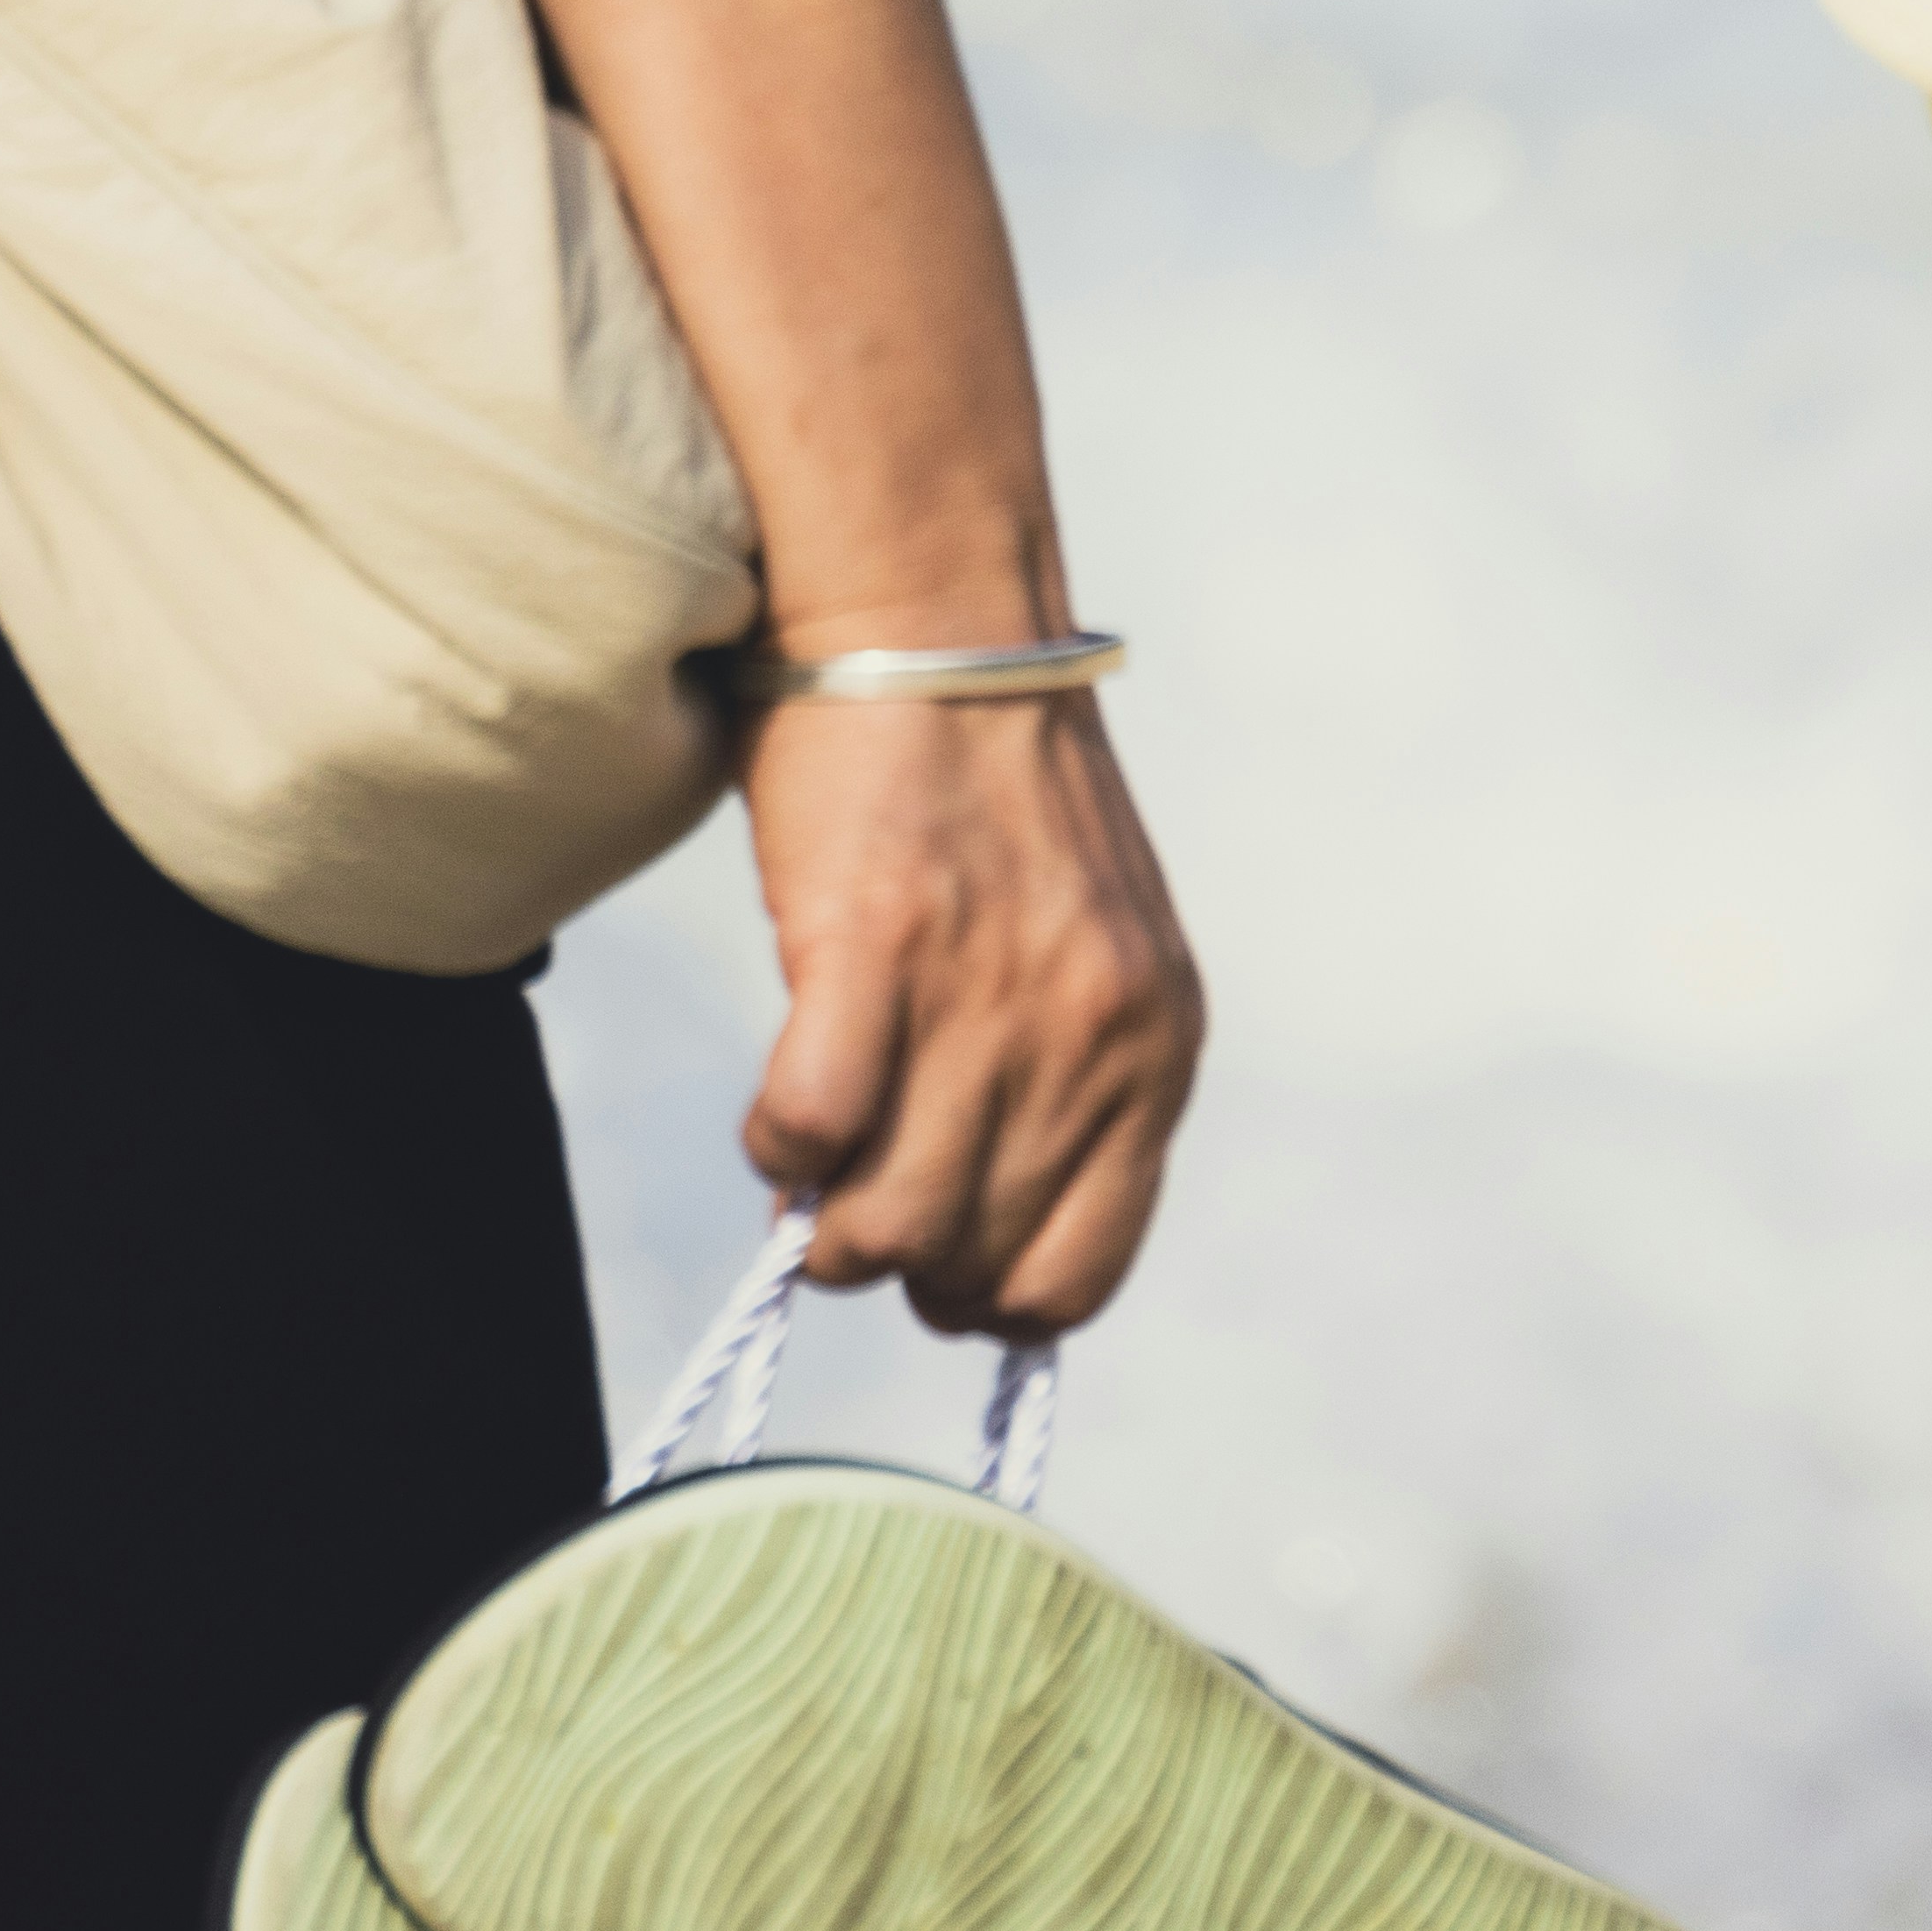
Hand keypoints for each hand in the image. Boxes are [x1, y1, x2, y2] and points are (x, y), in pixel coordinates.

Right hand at [731, 688, 1201, 1339]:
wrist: (934, 628)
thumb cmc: (994, 803)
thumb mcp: (1093, 955)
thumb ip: (1062, 1083)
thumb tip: (955, 1227)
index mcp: (1153, 1050)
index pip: (1080, 1272)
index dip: (993, 1302)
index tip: (939, 1271)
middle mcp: (1088, 1038)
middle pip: (973, 1265)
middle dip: (899, 1266)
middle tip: (852, 1208)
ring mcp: (986, 996)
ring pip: (888, 1223)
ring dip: (827, 1227)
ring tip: (808, 1171)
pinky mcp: (876, 947)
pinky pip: (810, 1128)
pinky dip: (778, 1147)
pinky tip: (779, 1113)